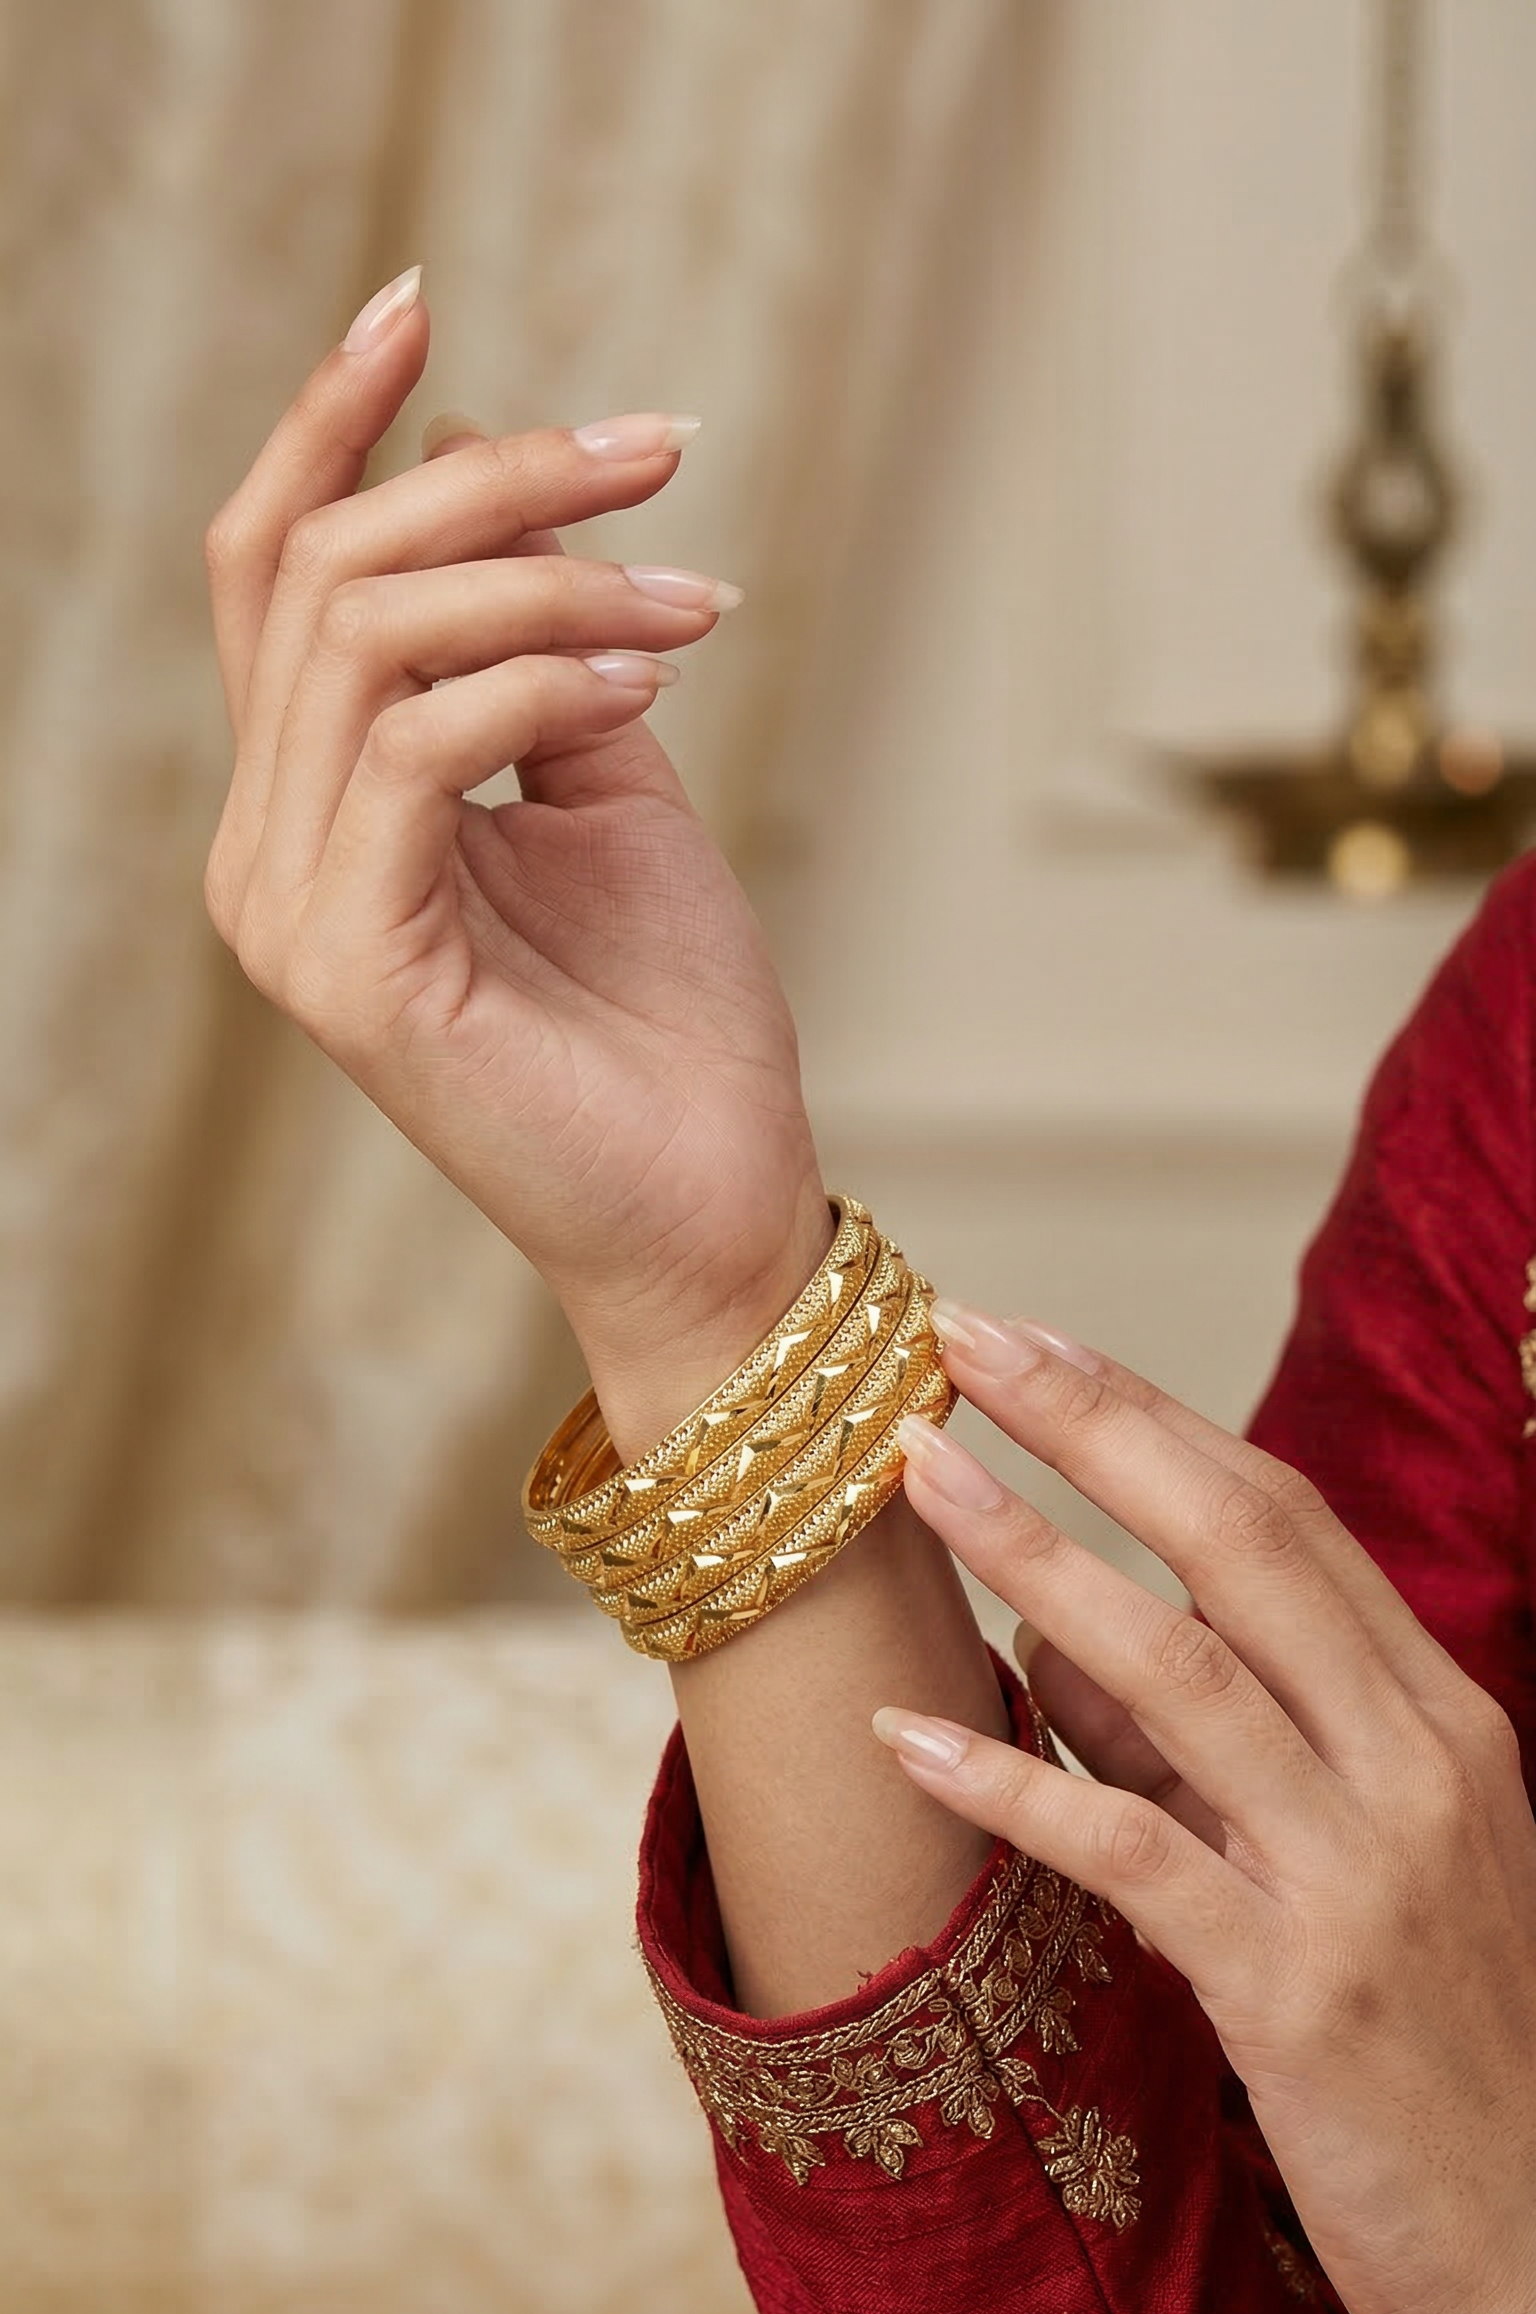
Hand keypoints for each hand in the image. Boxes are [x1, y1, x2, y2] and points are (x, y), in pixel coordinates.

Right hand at [203, 269, 827, 1452]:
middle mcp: (268, 848)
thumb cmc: (670, 1017)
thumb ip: (541, 651)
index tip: (416, 301)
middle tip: (659, 451)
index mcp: (313, 804)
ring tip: (692, 601)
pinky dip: (545, 676)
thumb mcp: (610, 788)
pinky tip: (654, 676)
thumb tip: (497, 480)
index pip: (272, 574)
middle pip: (318, 571)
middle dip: (495, 478)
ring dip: (547, 575)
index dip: (326, 424)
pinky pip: (420, 742)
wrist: (711, 1204)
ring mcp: (289, 910)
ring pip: (365, 635)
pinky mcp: (347, 964)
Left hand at [874, 1300, 1535, 2313]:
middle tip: (960, 1335)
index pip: (1287, 1519)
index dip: (1152, 1417)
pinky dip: (1014, 1783)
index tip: (1032, 1342)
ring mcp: (1365, 1875)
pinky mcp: (1302, 1993)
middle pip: (1240, 1542)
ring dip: (1032, 1559)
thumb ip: (1204, 1748)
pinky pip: (1135, 1852)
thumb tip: (1051, 1634)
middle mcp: (1416, 1768)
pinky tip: (905, 1735)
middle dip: (1093, 1425)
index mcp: (1440, 1719)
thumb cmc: (1437, 2052)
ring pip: (1181, 1669)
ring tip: (912, 1479)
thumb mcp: (1339, 1863)